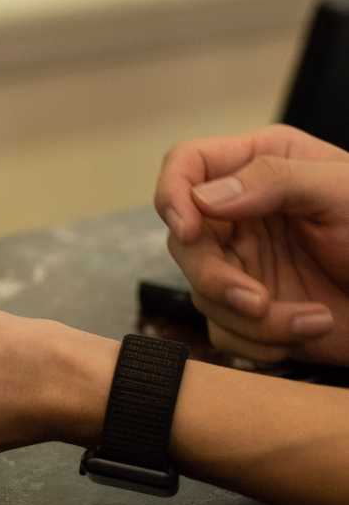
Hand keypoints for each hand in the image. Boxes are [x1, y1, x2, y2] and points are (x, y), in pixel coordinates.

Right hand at [155, 124, 348, 364]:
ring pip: (202, 292)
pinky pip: (226, 331)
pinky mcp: (252, 312)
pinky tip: (311, 329)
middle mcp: (241, 213)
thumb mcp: (343, 192)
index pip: (186, 163)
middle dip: (215, 277)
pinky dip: (263, 341)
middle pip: (184, 239)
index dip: (173, 192)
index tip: (189, 228)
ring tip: (312, 319)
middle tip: (256, 300)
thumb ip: (274, 180)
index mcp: (259, 166)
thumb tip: (204, 196)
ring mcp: (245, 263)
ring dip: (253, 318)